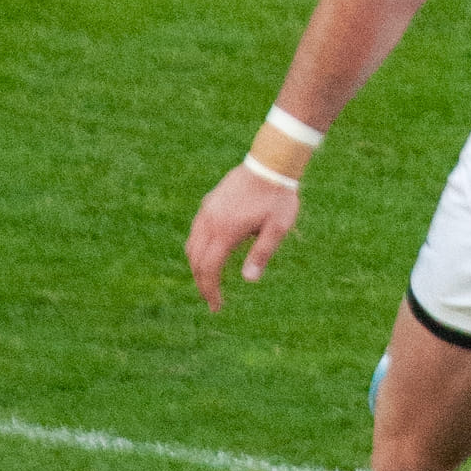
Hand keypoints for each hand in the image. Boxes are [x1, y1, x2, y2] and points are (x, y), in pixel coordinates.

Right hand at [185, 165, 301, 312]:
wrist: (270, 164)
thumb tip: (249, 279)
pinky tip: (211, 254)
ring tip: (210, 281)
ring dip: (198, 266)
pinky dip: (198, 249)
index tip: (216, 307)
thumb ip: (262, 253)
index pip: (209, 269)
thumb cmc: (278, 198)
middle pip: (196, 260)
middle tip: (212, 300)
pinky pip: (196, 231)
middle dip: (202, 283)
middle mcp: (210, 222)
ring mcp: (206, 211)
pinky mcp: (209, 203)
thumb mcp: (278, 229)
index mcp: (225, 231)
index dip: (210, 291)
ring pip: (192, 245)